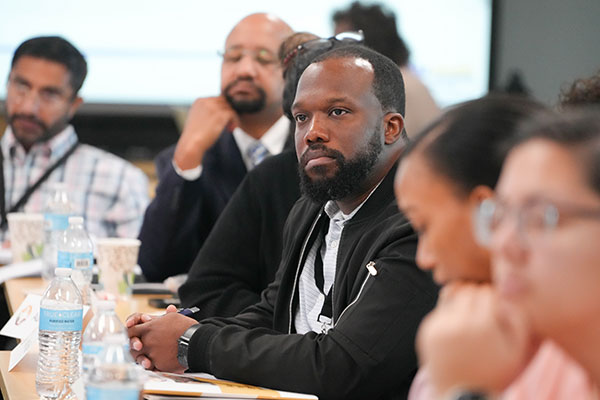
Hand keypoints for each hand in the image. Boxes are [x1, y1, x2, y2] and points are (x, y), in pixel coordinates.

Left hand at [127, 305, 197, 371]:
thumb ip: (162, 317)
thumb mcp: (174, 317)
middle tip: (140, 347)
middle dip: (135, 347)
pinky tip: (159, 362)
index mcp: (149, 328)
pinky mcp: (158, 365)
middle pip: (132, 347)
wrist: (195, 342)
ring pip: (140, 358)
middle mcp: (148, 342)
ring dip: (143, 357)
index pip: (130, 331)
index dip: (130, 334)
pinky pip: (151, 367)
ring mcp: (152, 354)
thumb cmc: (186, 328)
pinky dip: (153, 365)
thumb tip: (162, 312)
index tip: (133, 335)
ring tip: (151, 356)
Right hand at [173, 96, 237, 169]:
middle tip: (228, 125)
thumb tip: (218, 113)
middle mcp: (206, 101)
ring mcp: (214, 107)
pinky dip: (235, 122)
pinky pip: (233, 114)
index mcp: (200, 101)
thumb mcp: (197, 119)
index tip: (222, 121)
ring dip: (232, 118)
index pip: (217, 100)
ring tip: (229, 128)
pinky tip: (231, 130)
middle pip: (225, 102)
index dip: (222, 110)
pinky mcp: (221, 115)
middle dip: (228, 113)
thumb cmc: (194, 136)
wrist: (191, 144)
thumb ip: (206, 112)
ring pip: (230, 108)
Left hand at [417, 283, 534, 397]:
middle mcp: (458, 323)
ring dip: (462, 301)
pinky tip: (458, 330)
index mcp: (482, 327)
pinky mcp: (426, 331)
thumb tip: (508, 290)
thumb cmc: (495, 373)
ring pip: (451, 295)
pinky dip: (449, 313)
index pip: (487, 291)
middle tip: (484, 311)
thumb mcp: (517, 351)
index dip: (495, 298)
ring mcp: (439, 326)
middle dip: (477, 297)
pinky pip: (440, 309)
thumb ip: (518, 318)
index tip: (498, 310)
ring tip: (471, 317)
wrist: (462, 397)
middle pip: (468, 290)